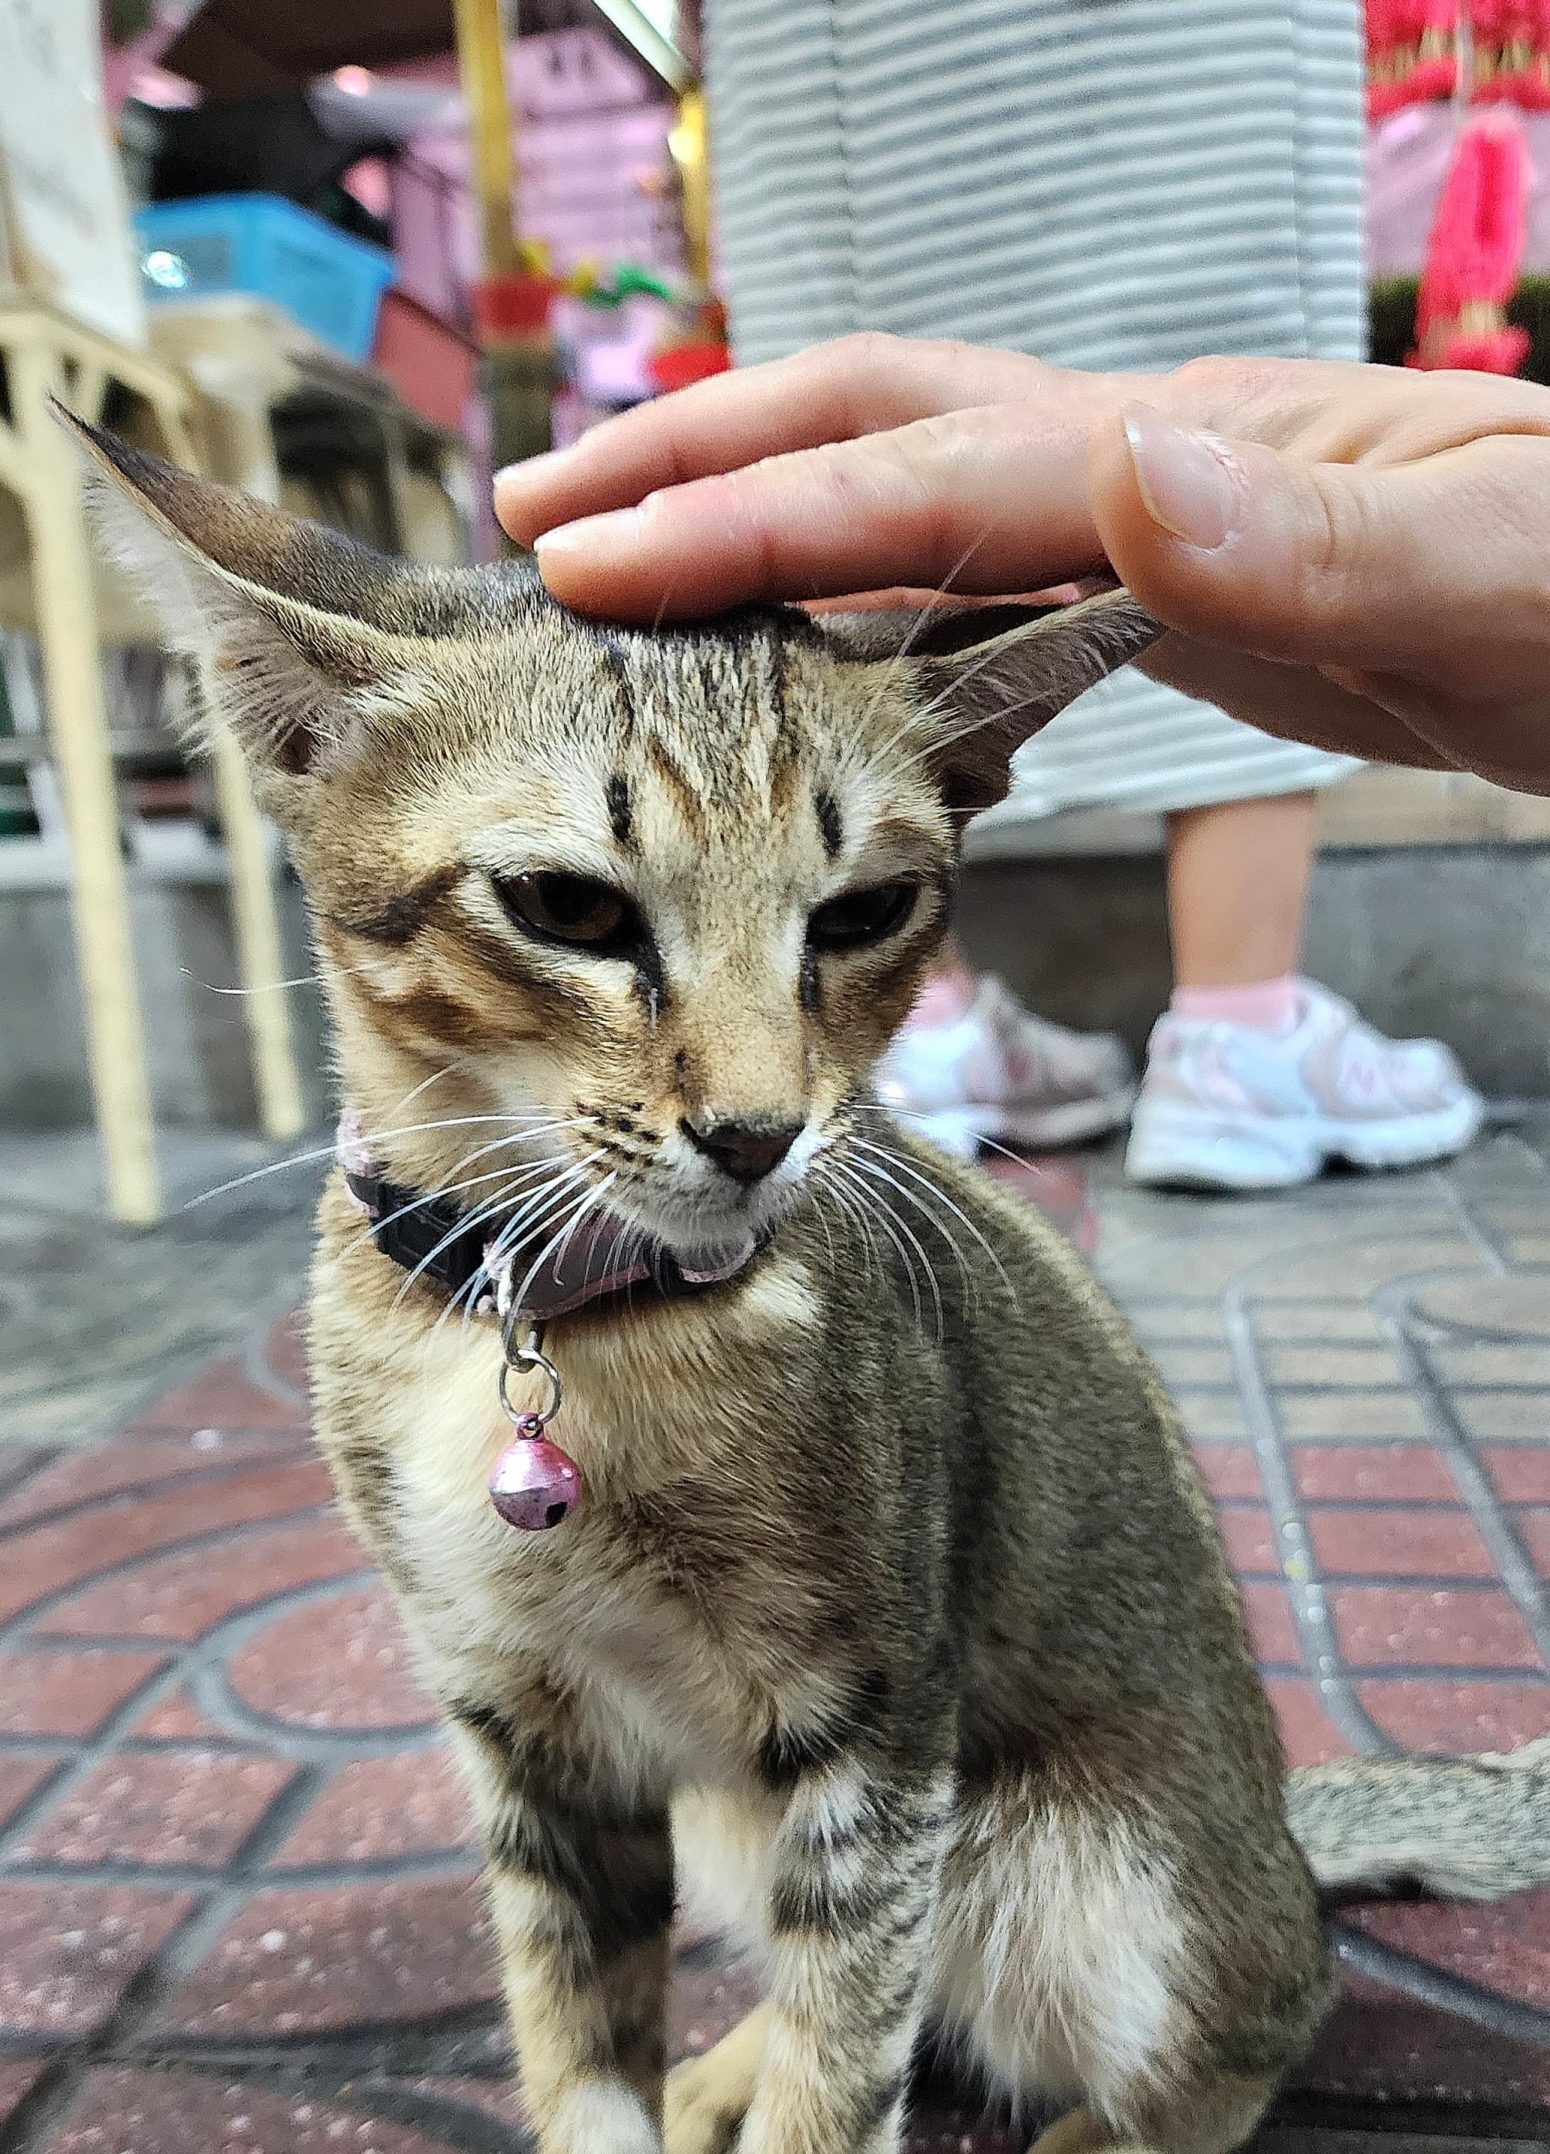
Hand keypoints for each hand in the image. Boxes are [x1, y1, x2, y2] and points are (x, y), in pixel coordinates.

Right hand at [495, 337, 1549, 793]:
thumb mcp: (1498, 583)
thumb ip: (1316, 544)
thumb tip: (1126, 467)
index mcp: (1201, 455)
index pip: (928, 476)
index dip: (751, 517)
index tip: (589, 567)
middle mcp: (1154, 461)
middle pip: (880, 420)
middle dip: (700, 458)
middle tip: (541, 523)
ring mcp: (1159, 512)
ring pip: (911, 483)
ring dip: (758, 509)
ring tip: (626, 568)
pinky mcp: (1172, 580)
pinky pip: (972, 565)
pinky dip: (856, 582)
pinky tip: (811, 639)